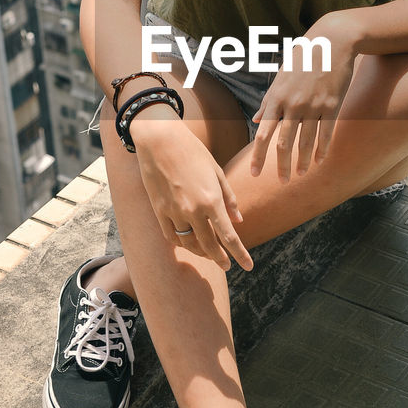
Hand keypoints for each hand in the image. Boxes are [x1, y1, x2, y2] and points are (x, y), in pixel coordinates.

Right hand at [131, 113, 253, 271]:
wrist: (160, 140)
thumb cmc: (193, 152)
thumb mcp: (217, 172)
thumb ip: (229, 198)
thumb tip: (238, 221)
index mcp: (212, 200)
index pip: (229, 236)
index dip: (240, 254)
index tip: (249, 266)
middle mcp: (193, 210)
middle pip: (209, 245)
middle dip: (220, 259)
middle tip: (228, 265)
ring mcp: (174, 212)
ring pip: (189, 244)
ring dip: (201, 252)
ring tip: (209, 254)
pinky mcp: (159, 210)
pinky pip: (172, 236)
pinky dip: (182, 243)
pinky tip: (188, 243)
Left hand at [250, 16, 355, 181]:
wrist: (331, 41)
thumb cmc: (302, 57)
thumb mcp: (281, 76)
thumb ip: (268, 100)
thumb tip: (257, 120)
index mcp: (276, 98)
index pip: (263, 134)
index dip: (258, 156)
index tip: (254, 174)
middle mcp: (293, 104)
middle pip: (283, 143)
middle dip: (280, 166)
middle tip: (281, 182)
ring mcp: (313, 106)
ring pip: (305, 142)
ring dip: (301, 162)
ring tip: (299, 174)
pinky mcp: (332, 105)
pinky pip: (326, 134)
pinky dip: (321, 150)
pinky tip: (318, 161)